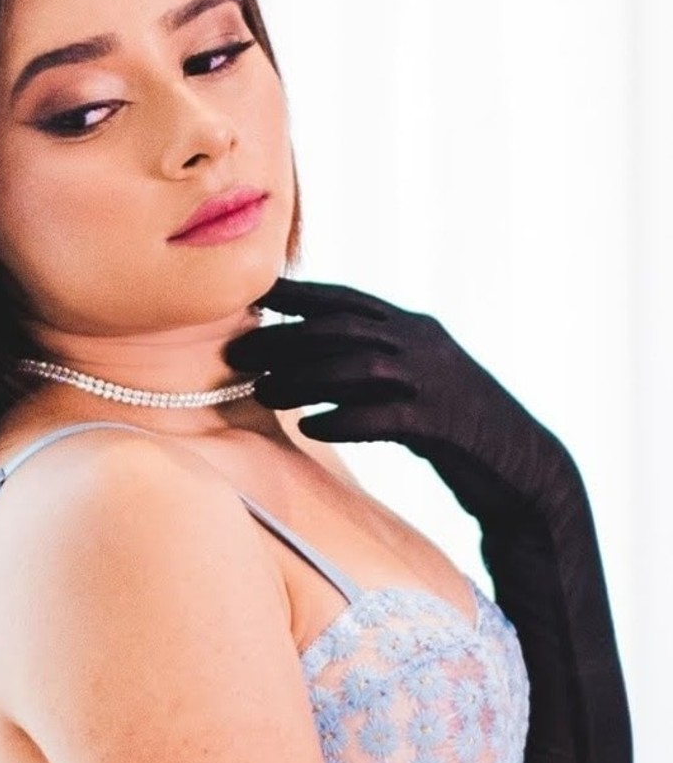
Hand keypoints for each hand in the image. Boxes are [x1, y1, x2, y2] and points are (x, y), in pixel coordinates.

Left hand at [223, 276, 576, 526]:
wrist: (524, 468)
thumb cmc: (454, 424)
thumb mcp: (415, 375)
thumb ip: (372, 355)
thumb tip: (307, 349)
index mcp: (413, 326)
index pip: (344, 299)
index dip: (297, 293)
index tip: (252, 293)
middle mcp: (422, 343)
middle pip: (340, 330)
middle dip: (284, 339)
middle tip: (238, 355)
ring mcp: (435, 381)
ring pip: (357, 368)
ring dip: (303, 378)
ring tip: (262, 392)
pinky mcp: (444, 424)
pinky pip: (385, 416)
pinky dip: (345, 419)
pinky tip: (311, 427)